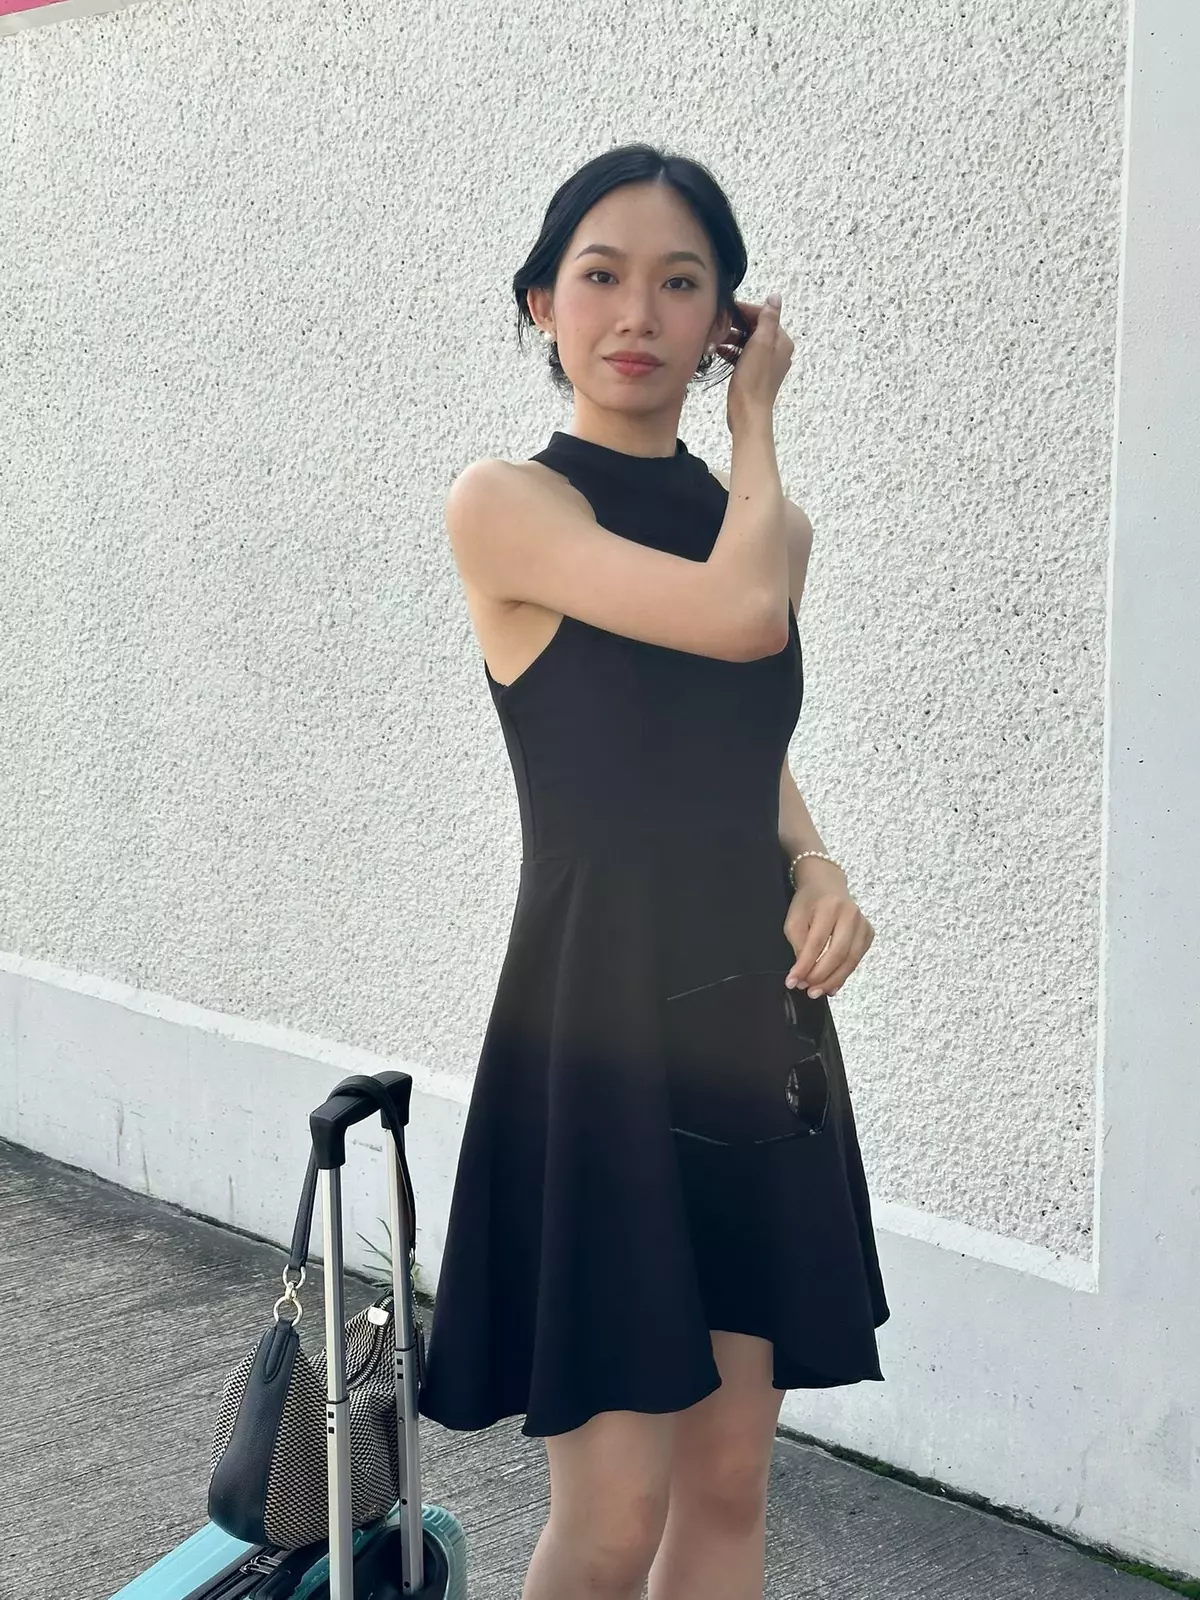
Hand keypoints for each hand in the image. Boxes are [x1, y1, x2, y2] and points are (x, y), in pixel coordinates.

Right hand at [719, 296, 793, 436]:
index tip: (726, 309)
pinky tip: (718, 350)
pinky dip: (732, 351)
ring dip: (732, 338)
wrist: (748, 413)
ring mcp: (766, 363)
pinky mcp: (754, 374)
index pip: (764, 315)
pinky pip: (743, 355)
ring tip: (715, 337)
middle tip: (718, 323)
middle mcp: (777, 351)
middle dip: (736, 325)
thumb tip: (775, 297)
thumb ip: (768, 318)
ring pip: (748, 342)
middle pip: (755, 328)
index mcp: (782, 341)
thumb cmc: (754, 381)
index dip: (744, 310)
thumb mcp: (761, 343)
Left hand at [782, 859, 873, 997]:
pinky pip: (857, 959)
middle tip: (807, 990)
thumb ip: (798, 944)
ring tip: (818, 991)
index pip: (816, 943)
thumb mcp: (794, 918)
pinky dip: (844, 974)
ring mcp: (863, 924)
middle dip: (821, 976)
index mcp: (830, 907)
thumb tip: (802, 972)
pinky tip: (832, 985)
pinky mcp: (869, 932)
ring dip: (834, 980)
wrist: (827, 884)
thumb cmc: (808, 902)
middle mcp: (851, 914)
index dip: (804, 965)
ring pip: (851, 959)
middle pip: (838, 953)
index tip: (792, 981)